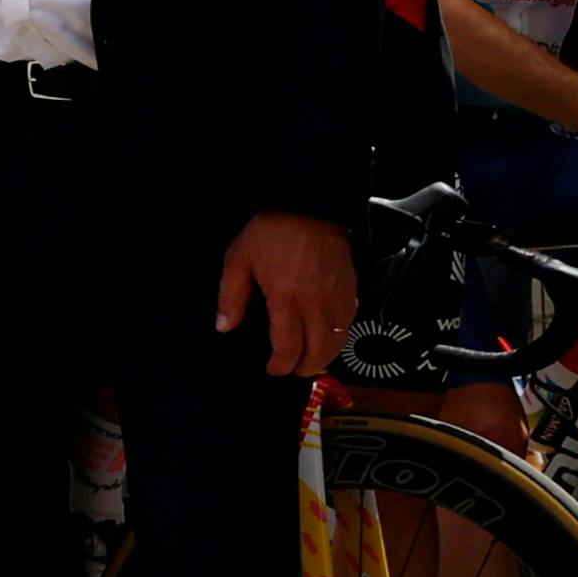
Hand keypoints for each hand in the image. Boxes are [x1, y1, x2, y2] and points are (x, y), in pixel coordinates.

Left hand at [215, 209, 356, 379]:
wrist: (310, 206)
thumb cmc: (271, 231)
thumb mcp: (239, 259)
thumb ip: (231, 296)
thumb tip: (224, 327)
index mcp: (286, 299)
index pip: (288, 348)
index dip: (280, 365)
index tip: (272, 369)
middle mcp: (316, 304)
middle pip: (318, 353)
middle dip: (305, 368)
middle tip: (293, 370)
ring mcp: (338, 298)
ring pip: (338, 342)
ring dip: (326, 358)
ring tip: (312, 361)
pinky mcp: (352, 290)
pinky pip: (349, 324)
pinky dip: (340, 338)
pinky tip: (328, 338)